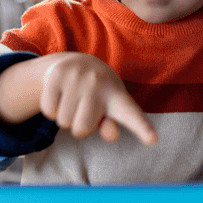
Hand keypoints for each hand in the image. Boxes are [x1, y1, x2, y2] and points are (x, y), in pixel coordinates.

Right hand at [40, 52, 157, 144]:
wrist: (78, 62)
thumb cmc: (98, 94)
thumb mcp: (109, 109)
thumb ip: (111, 124)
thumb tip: (112, 134)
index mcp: (118, 96)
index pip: (131, 115)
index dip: (142, 128)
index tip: (153, 140)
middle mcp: (99, 84)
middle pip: (81, 130)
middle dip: (78, 126)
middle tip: (84, 108)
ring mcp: (78, 77)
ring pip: (63, 121)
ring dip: (65, 116)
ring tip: (73, 99)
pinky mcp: (57, 75)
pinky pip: (49, 110)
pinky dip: (52, 109)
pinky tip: (61, 94)